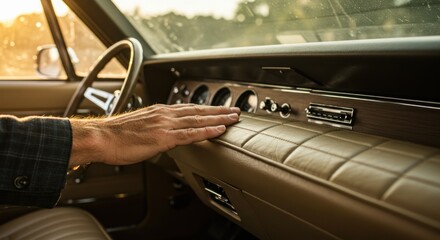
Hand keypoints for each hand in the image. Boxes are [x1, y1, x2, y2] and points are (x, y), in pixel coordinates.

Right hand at [69, 104, 240, 165]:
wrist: (100, 137)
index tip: (220, 108)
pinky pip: (190, 134)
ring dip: (219, 118)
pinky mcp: (164, 137)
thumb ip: (155, 129)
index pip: (189, 108)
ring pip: (198, 119)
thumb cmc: (115, 135)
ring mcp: (166, 125)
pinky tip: (219, 130)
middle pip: (198, 110)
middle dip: (219, 110)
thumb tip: (164, 136)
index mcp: (160, 112)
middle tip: (236, 110)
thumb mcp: (139, 127)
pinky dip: (207, 130)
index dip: (207, 108)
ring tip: (234, 117)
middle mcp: (165, 114)